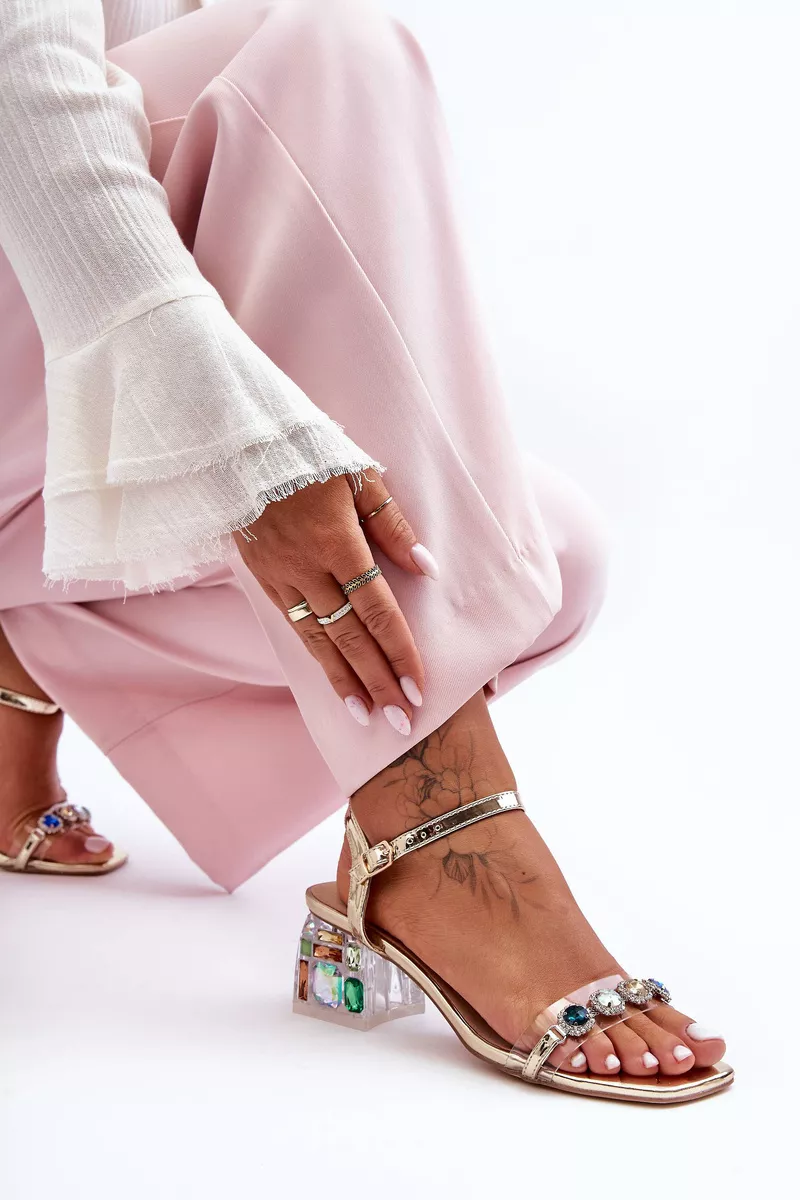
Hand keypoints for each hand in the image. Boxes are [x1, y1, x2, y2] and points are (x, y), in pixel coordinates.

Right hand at [233, 473, 437, 733]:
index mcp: (337, 541)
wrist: (235, 440)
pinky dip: (315, 657)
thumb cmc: (307, 450)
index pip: (376, 611)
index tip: (417, 687)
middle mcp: (306, 567)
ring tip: (366, 715)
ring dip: (344, 681)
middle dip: (377, 682)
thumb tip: (425, 568)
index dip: (399, 652)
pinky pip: (293, 626)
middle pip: (349, 637)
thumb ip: (392, 524)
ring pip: (316, 641)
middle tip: (401, 721)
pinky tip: (331, 678)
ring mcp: (279, 576)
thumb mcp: (358, 474)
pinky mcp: (260, 577)